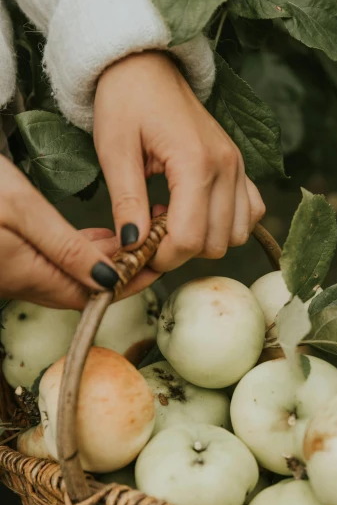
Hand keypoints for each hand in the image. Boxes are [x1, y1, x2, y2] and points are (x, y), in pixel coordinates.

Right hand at [0, 157, 157, 308]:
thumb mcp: (23, 210)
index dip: (129, 281)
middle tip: (152, 245)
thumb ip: (67, 248)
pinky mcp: (13, 255)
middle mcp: (24, 282)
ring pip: (75, 273)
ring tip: (136, 237)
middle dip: (124, 268)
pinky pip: (58, 261)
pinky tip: (100, 237)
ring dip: (106, 258)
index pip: (93, 294)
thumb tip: (108, 280)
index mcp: (29, 276)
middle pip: (88, 286)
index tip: (155, 263)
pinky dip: (84, 251)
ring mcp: (18, 271)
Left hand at [93, 51, 265, 272]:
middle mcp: (227, 167)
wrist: (146, 65)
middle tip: (150, 229)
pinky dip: (227, 224)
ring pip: (236, 235)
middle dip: (180, 249)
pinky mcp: (241, 166)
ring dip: (205, 238)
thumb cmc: (125, 100)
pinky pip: (251, 213)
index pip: (190, 238)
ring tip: (172, 216)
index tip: (138, 249)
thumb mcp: (114, 151)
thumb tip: (133, 246)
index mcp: (195, 162)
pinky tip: (197, 210)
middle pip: (215, 243)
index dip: (162, 257)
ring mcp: (239, 166)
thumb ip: (127, 202)